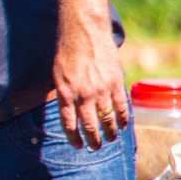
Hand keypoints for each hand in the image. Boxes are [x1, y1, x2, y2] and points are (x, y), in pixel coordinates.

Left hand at [53, 25, 128, 149]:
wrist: (84, 31)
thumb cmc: (67, 51)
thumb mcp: (57, 75)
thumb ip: (63, 94)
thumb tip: (68, 112)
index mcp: (65, 94)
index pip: (69, 124)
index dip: (74, 138)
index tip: (78, 146)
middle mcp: (82, 95)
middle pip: (89, 127)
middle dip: (93, 141)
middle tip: (95, 148)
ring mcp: (100, 90)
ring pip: (107, 120)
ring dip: (109, 133)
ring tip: (110, 140)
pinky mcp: (115, 82)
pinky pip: (121, 107)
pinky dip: (123, 119)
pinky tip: (123, 127)